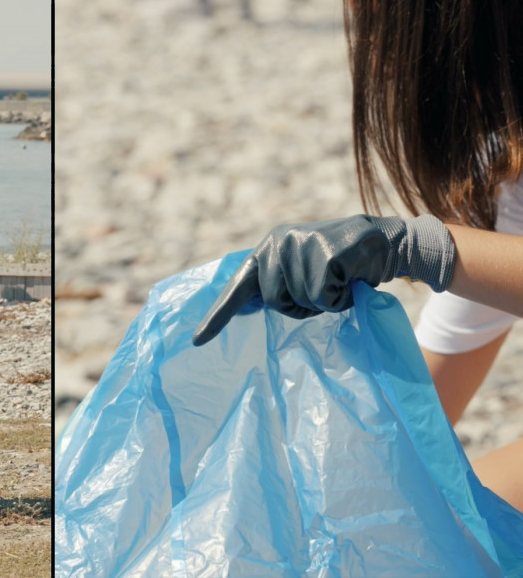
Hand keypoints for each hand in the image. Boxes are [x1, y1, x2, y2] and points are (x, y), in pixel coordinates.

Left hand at [192, 214, 455, 345]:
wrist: (385, 243)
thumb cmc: (339, 265)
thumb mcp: (298, 270)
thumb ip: (272, 285)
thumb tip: (243, 306)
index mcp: (266, 248)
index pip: (238, 287)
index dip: (219, 315)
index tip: (197, 341)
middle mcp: (276, 243)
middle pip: (275, 303)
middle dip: (301, 306)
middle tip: (323, 287)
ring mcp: (300, 246)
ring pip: (302, 303)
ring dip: (323, 302)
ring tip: (337, 280)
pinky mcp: (326, 254)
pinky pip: (325, 300)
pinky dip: (341, 299)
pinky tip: (350, 278)